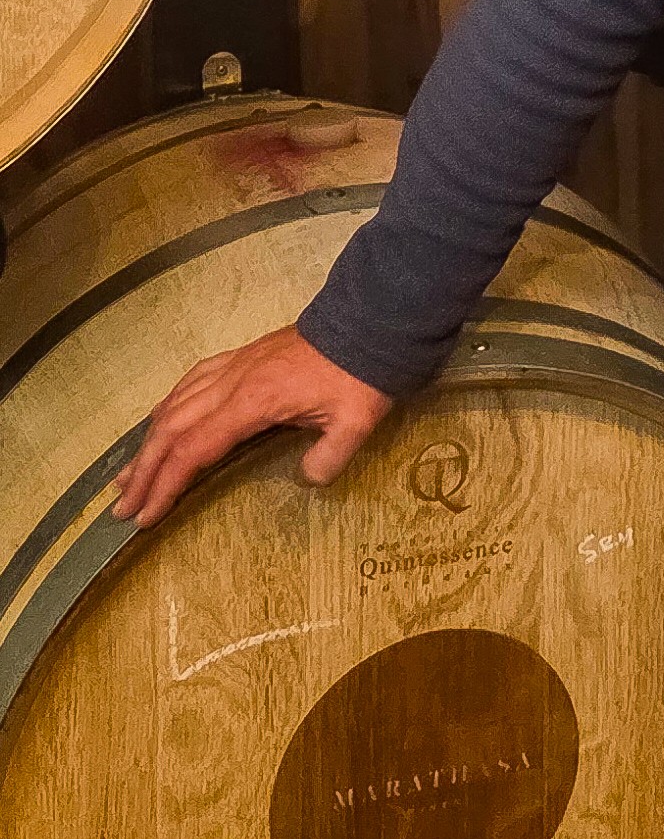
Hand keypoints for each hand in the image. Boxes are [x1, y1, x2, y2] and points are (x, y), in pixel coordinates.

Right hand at [112, 327, 391, 529]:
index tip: (146, 515)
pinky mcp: (240, 358)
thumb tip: (306, 481)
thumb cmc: (360, 375)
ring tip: (126, 476)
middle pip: (171, 430)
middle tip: (123, 507)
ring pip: (174, 405)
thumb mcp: (356, 423)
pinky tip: (158, 421)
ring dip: (147, 442)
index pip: (194, 448)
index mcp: (252, 402)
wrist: (366, 323)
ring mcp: (232, 367)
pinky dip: (167, 407)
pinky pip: (190, 382)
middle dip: (144, 472)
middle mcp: (230, 382)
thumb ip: (328, 458)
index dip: (166, 484)